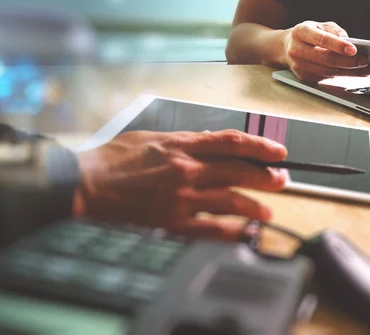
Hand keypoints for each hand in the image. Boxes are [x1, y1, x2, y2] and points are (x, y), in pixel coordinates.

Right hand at [74, 130, 287, 240]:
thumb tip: (214, 142)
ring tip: (268, 211)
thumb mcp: (153, 137)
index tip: (278, 151)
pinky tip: (243, 232)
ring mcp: (180, 197)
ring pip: (230, 200)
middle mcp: (186, 169)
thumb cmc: (116, 158)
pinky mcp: (171, 221)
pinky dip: (230, 231)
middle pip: (238, 171)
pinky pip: (209, 228)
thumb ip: (186, 140)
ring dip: (254, 206)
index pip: (232, 142)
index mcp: (182, 145)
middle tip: (282, 180)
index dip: (260, 146)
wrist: (86, 183)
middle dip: (266, 176)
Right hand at [283, 21, 369, 81]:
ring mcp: (298, 65)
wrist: (286, 47)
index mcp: (301, 32)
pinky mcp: (302, 77)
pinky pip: (324, 77)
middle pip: (325, 59)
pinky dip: (340, 75)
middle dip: (348, 62)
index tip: (354, 49)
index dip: (338, 45)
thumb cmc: (307, 35)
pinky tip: (351, 72)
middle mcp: (297, 49)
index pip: (322, 39)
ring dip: (348, 71)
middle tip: (364, 61)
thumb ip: (334, 30)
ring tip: (363, 69)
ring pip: (327, 71)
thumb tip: (348, 40)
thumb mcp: (319, 25)